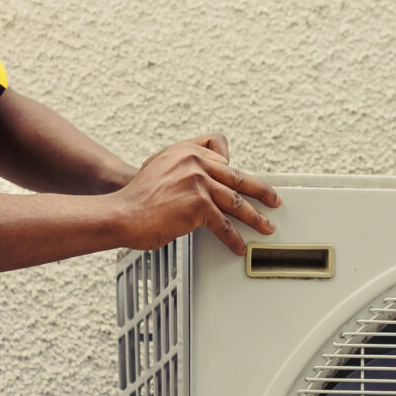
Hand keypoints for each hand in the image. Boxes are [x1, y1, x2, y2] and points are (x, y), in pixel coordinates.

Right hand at [110, 135, 281, 255]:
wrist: (121, 213)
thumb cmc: (138, 196)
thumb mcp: (159, 165)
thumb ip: (182, 164)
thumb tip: (204, 175)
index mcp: (187, 149)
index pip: (221, 150)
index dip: (231, 167)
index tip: (242, 178)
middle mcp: (195, 162)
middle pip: (238, 176)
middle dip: (260, 191)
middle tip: (274, 200)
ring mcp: (198, 182)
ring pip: (236, 201)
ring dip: (255, 218)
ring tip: (265, 227)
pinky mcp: (198, 205)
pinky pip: (224, 224)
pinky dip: (234, 238)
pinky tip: (239, 245)